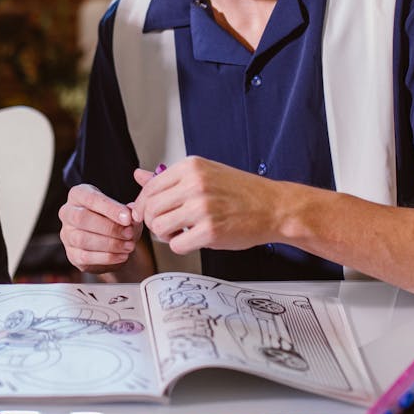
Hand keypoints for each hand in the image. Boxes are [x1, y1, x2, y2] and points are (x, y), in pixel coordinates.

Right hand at [57, 183, 141, 272]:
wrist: (113, 242)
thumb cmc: (117, 220)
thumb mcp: (125, 212)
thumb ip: (129, 211)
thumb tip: (132, 213)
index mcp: (78, 194)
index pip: (90, 198)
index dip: (110, 208)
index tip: (128, 218)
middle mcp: (67, 213)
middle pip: (81, 218)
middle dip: (108, 227)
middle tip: (129, 233)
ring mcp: (67, 235)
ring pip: (82, 239)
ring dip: (109, 244)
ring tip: (129, 246)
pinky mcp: (71, 254)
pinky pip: (85, 256)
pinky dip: (107, 257)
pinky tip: (122, 256)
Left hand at [130, 157, 275, 254]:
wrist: (274, 207)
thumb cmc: (241, 192)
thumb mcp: (204, 174)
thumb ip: (170, 177)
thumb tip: (139, 176)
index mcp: (191, 167)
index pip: (149, 187)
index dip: (142, 204)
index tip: (145, 212)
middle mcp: (194, 184)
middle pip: (149, 208)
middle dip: (152, 221)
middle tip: (165, 225)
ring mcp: (202, 208)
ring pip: (159, 227)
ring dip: (165, 235)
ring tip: (180, 232)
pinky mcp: (210, 231)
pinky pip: (176, 245)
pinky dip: (181, 246)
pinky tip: (193, 239)